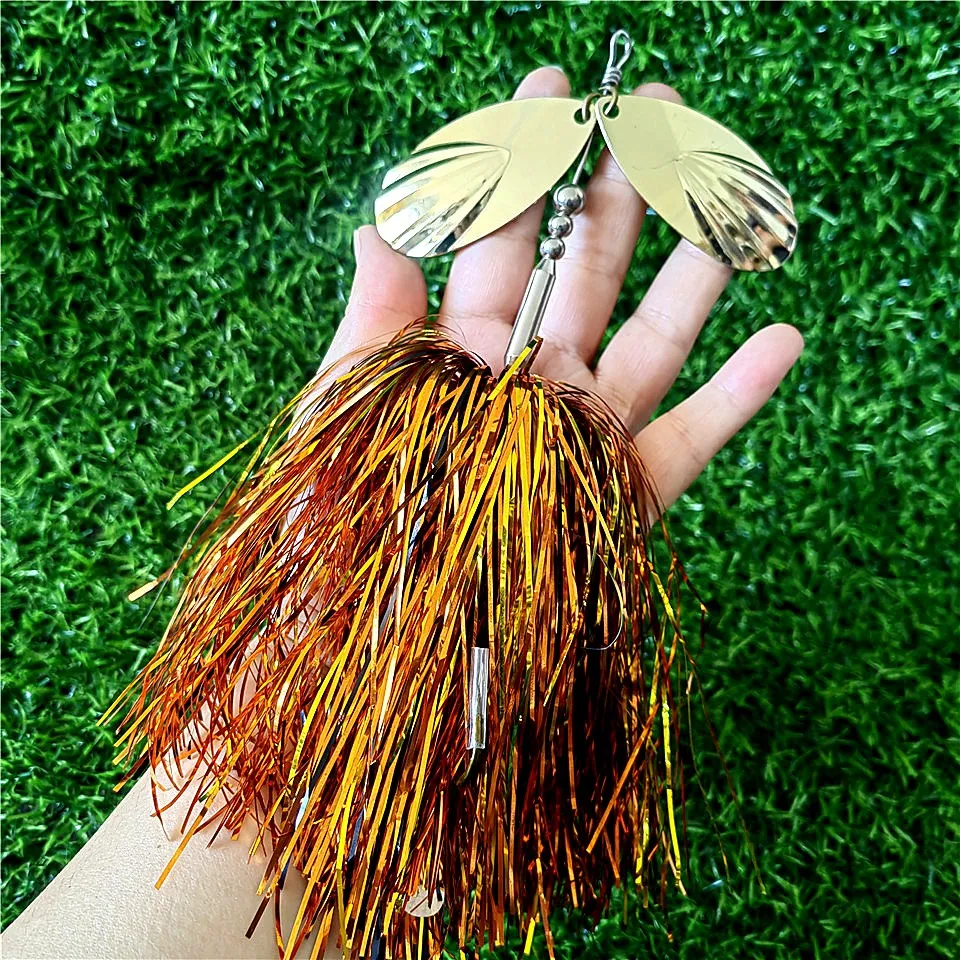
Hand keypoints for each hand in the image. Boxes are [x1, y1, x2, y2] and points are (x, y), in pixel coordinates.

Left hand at [322, 66, 802, 513]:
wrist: (381, 645)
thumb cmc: (341, 532)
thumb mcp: (349, 418)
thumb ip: (371, 326)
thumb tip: (374, 224)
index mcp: (459, 352)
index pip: (500, 238)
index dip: (526, 162)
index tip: (555, 90)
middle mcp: (530, 382)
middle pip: (587, 270)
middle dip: (621, 187)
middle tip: (658, 109)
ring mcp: (582, 435)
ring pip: (652, 338)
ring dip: (694, 269)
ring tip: (730, 198)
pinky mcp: (624, 498)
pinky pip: (692, 440)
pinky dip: (739, 396)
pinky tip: (782, 340)